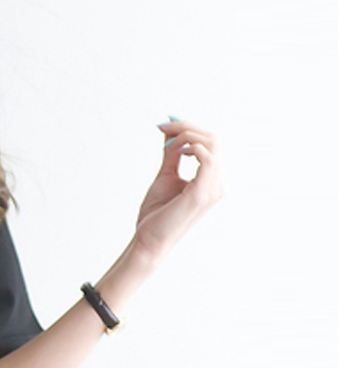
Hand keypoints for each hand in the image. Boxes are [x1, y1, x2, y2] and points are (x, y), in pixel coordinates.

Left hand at [132, 119, 225, 261]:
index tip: (165, 126)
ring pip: (212, 144)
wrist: (148, 241)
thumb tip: (171, 132)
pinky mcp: (202, 194)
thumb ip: (172, 154)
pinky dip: (191, 146)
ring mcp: (214, 189)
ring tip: (167, 141)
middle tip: (163, 127)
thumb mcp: (166, 175)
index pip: (212, 143)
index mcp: (213, 180)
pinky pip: (207, 158)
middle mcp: (219, 184)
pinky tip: (174, 150)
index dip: (190, 128)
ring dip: (187, 134)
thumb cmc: (156, 214)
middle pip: (214, 139)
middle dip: (187, 127)